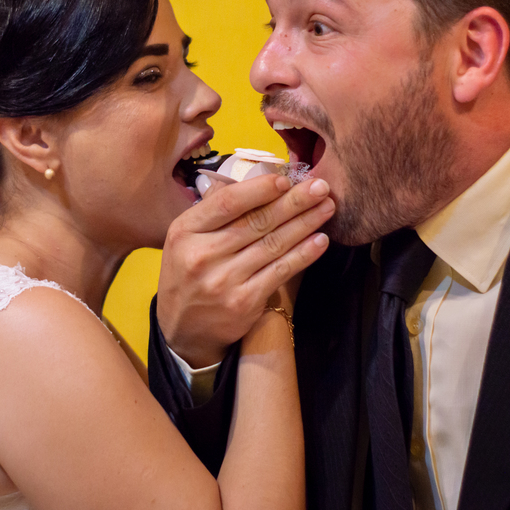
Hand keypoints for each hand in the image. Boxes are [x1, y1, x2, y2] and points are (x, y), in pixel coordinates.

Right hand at [158, 174, 333, 367]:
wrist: (182, 329)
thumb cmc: (187, 272)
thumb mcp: (185, 238)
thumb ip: (214, 210)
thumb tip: (254, 180)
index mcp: (185, 230)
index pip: (227, 203)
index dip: (259, 189)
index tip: (286, 179)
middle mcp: (203, 254)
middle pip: (257, 222)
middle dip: (294, 202)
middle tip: (321, 187)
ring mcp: (224, 280)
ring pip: (273, 244)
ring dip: (305, 224)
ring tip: (327, 208)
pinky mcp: (244, 302)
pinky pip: (280, 272)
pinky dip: (303, 255)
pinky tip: (320, 240)